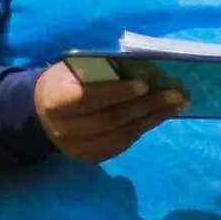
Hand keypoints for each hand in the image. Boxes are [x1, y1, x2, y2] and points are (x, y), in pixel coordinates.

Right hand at [34, 61, 186, 162]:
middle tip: (176, 94)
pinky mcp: (92, 156)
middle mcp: (68, 129)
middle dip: (148, 105)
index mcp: (58, 102)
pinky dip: (144, 128)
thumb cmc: (63, 84)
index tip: (145, 84)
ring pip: (123, 133)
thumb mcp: (71, 71)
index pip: (90, 98)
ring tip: (178, 104)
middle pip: (113, 118)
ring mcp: (80, 147)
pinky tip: (162, 115)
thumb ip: (98, 69)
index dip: (118, 92)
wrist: (42, 117)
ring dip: (154, 117)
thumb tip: (139, 63)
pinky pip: (123, 142)